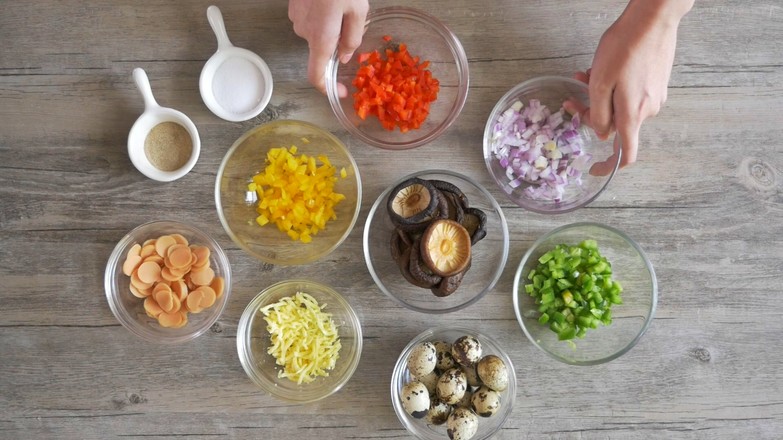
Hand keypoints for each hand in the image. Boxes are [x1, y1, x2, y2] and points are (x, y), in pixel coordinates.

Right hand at [289, 0, 368, 96]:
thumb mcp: (358, 9)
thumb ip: (353, 37)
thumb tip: (345, 56)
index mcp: (321, 39)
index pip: (316, 76)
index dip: (327, 88)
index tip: (341, 90)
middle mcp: (304, 32)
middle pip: (321, 49)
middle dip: (337, 41)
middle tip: (351, 19)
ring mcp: (295, 18)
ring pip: (315, 32)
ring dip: (329, 25)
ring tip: (341, 4)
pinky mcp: (292, 6)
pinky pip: (308, 18)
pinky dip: (320, 14)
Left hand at [566, 0, 692, 174]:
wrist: (654, 18)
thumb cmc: (625, 47)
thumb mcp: (600, 83)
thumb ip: (599, 113)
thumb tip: (601, 133)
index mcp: (633, 114)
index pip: (626, 154)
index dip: (609, 165)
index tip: (595, 168)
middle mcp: (648, 110)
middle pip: (616, 126)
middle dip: (591, 114)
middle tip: (571, 99)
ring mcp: (655, 96)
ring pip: (620, 107)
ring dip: (600, 96)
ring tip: (585, 75)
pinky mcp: (657, 82)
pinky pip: (630, 94)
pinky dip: (614, 87)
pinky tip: (602, 69)